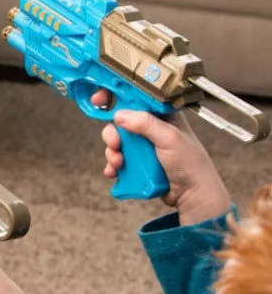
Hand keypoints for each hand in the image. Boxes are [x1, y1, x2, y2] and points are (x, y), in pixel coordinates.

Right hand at [91, 92, 230, 225]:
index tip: (99, 100)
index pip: (134, 98)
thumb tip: (119, 115)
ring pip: (116, 142)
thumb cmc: (190, 164)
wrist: (193, 196)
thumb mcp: (170, 138)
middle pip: (119, 123)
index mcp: (160, 115)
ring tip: (119, 164)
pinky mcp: (137, 163)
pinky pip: (117, 160)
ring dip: (112, 153)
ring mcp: (142, 147)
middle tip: (115, 144)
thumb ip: (145, 123)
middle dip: (112, 134)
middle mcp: (149, 128)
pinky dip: (112, 166)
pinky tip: (114, 172)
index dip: (115, 97)